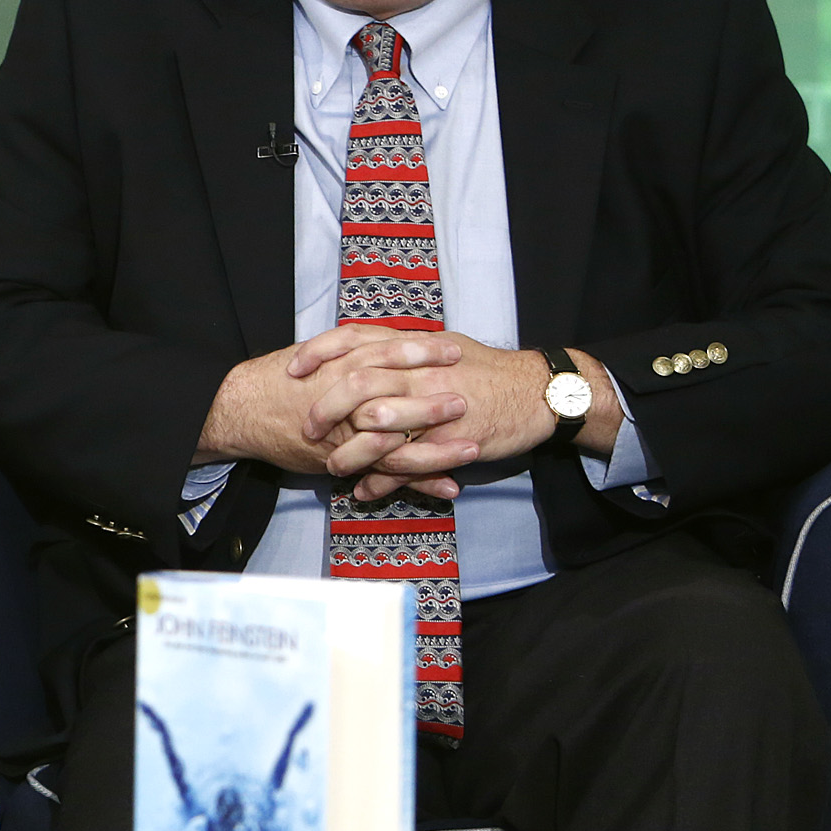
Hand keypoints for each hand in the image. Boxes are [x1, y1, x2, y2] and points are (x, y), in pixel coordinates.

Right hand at [199, 325, 470, 487]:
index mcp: (344, 364)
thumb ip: (350, 348)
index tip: (454, 349)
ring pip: (402, 441)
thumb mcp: (316, 353)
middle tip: (470, 398)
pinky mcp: (345, 459)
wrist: (241, 408)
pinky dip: (420, 482)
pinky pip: (388, 474)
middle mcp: (350, 397)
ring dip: (440, 447)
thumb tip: (379, 338)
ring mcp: (349, 431)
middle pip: (402, 397)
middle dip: (438, 399)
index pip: (391, 354)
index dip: (424, 352)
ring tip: (473, 447)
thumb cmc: (276, 379)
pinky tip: (448, 487)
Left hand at [298, 333, 624, 499]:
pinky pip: (410, 464)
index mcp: (415, 347)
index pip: (357, 338)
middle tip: (307, 427)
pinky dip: (383, 482)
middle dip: (325, 407)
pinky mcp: (452, 439)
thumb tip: (366, 349)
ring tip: (331, 466)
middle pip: (359, 383)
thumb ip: (402, 350)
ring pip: (380, 427)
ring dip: (350, 451)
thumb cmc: (487, 370)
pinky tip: (365, 492)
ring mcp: (436, 406)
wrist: (537, 392)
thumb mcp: (443, 347)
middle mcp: (421, 372)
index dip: (320, 351)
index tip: (293, 367)